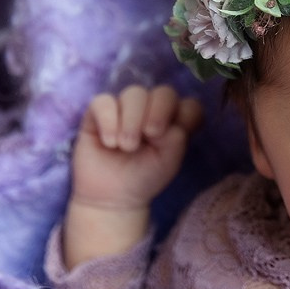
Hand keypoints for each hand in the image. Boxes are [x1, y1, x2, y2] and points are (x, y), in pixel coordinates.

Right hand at [64, 85, 202, 268]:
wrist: (112, 197)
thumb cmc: (145, 177)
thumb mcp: (169, 160)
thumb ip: (176, 137)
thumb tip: (163, 121)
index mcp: (175, 121)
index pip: (190, 104)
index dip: (185, 115)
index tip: (173, 137)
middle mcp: (152, 109)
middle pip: (165, 92)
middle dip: (159, 112)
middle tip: (150, 136)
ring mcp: (126, 108)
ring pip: (134, 93)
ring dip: (132, 120)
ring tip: (126, 146)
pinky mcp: (98, 112)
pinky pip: (103, 101)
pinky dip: (108, 120)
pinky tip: (109, 142)